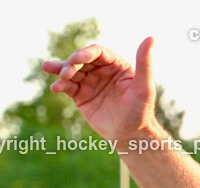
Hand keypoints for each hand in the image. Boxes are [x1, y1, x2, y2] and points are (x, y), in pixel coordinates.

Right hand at [42, 37, 158, 142]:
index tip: (76, 60)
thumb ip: (145, 63)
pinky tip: (56, 87)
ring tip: (49, 69)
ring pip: (72, 71)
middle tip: (66, 72)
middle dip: (71, 63)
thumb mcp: (145, 88)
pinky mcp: (81, 96)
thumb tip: (151, 38)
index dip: (85, 53)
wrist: (131, 136)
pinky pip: (68, 86)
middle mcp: (102, 71)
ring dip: (61, 70)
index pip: (98, 53)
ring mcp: (90, 82)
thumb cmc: (141, 112)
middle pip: (82, 60)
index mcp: (117, 65)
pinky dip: (60, 85)